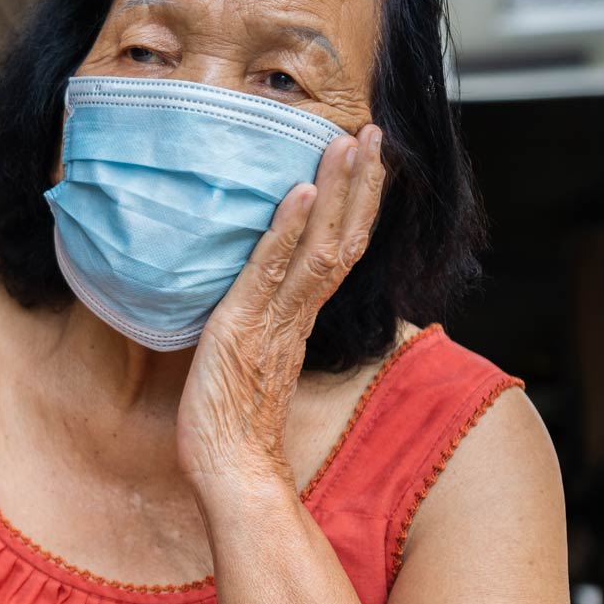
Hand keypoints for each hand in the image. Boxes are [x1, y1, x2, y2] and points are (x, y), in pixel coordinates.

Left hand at [177, 124, 385, 495]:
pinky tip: (301, 192)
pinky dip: (288, 230)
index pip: (337, 252)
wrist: (230, 471)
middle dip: (360, 183)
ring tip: (348, 142)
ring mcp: (274, 320)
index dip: (354, 207)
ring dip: (336, 191)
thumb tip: (240, 298)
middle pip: (343, 239)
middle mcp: (295, 314)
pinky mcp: (244, 328)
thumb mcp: (244, 360)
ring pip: (320, 246)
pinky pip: (272, 272)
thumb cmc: (230, 424)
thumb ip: (253, 326)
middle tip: (373, 132)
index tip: (366, 162)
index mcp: (296, 320)